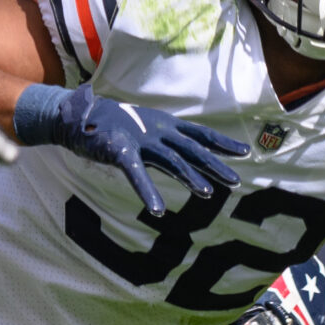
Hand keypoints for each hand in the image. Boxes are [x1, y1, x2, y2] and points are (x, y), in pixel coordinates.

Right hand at [12, 82, 243, 216]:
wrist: (79, 114)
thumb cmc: (115, 125)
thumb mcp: (147, 131)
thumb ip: (166, 144)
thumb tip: (187, 157)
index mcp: (166, 125)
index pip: (200, 135)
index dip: (223, 143)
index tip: (246, 153)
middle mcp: (158, 131)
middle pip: (193, 150)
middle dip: (215, 165)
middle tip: (236, 182)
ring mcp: (140, 140)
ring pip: (171, 161)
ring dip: (190, 177)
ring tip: (207, 193)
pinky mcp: (120, 152)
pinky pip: (136, 175)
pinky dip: (147, 191)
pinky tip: (156, 210)